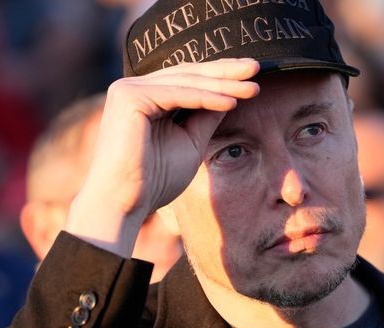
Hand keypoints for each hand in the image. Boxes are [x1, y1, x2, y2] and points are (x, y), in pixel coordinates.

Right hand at [65, 58, 259, 256]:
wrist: (125, 203)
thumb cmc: (154, 180)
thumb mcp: (190, 142)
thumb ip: (206, 117)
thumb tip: (232, 95)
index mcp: (145, 97)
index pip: (188, 79)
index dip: (220, 76)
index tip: (252, 76)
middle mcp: (132, 87)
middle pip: (188, 74)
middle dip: (225, 72)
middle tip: (258, 67)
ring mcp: (128, 89)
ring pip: (186, 82)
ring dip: (222, 85)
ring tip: (253, 88)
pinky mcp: (129, 97)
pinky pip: (177, 94)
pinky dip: (206, 98)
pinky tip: (232, 102)